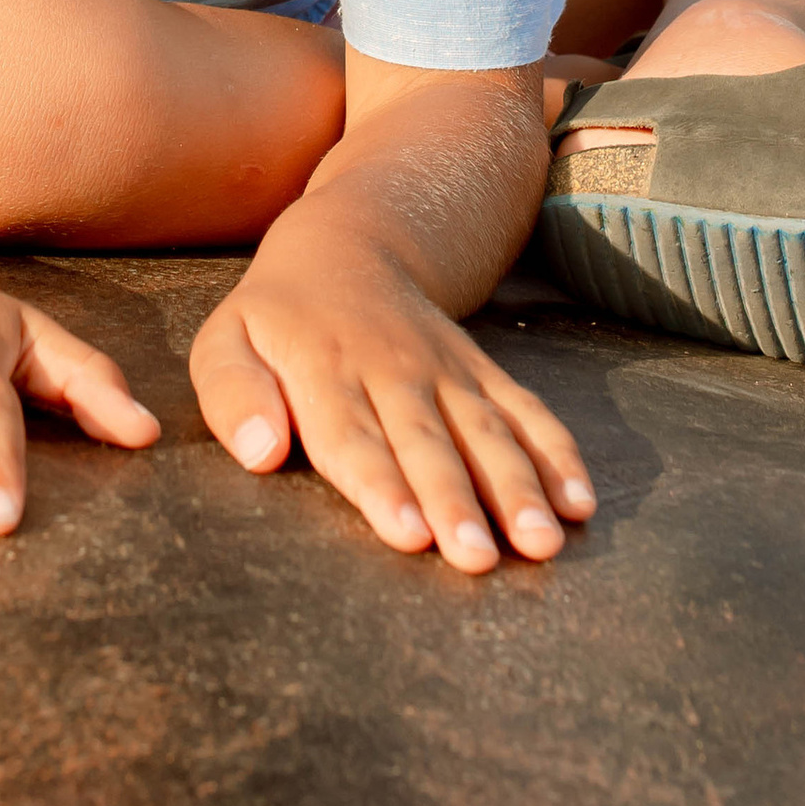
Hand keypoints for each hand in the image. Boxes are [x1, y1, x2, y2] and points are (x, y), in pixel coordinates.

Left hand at [189, 215, 593, 574]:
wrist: (349, 247)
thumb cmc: (277, 318)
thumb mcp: (225, 342)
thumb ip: (232, 395)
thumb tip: (258, 452)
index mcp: (323, 371)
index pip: (353, 437)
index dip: (381, 486)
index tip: (408, 532)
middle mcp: (393, 372)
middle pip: (428, 443)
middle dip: (457, 502)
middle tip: (479, 558)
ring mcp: (447, 372)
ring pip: (486, 432)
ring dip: (516, 488)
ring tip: (541, 542)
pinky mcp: (483, 373)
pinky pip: (526, 412)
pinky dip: (556, 455)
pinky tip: (579, 503)